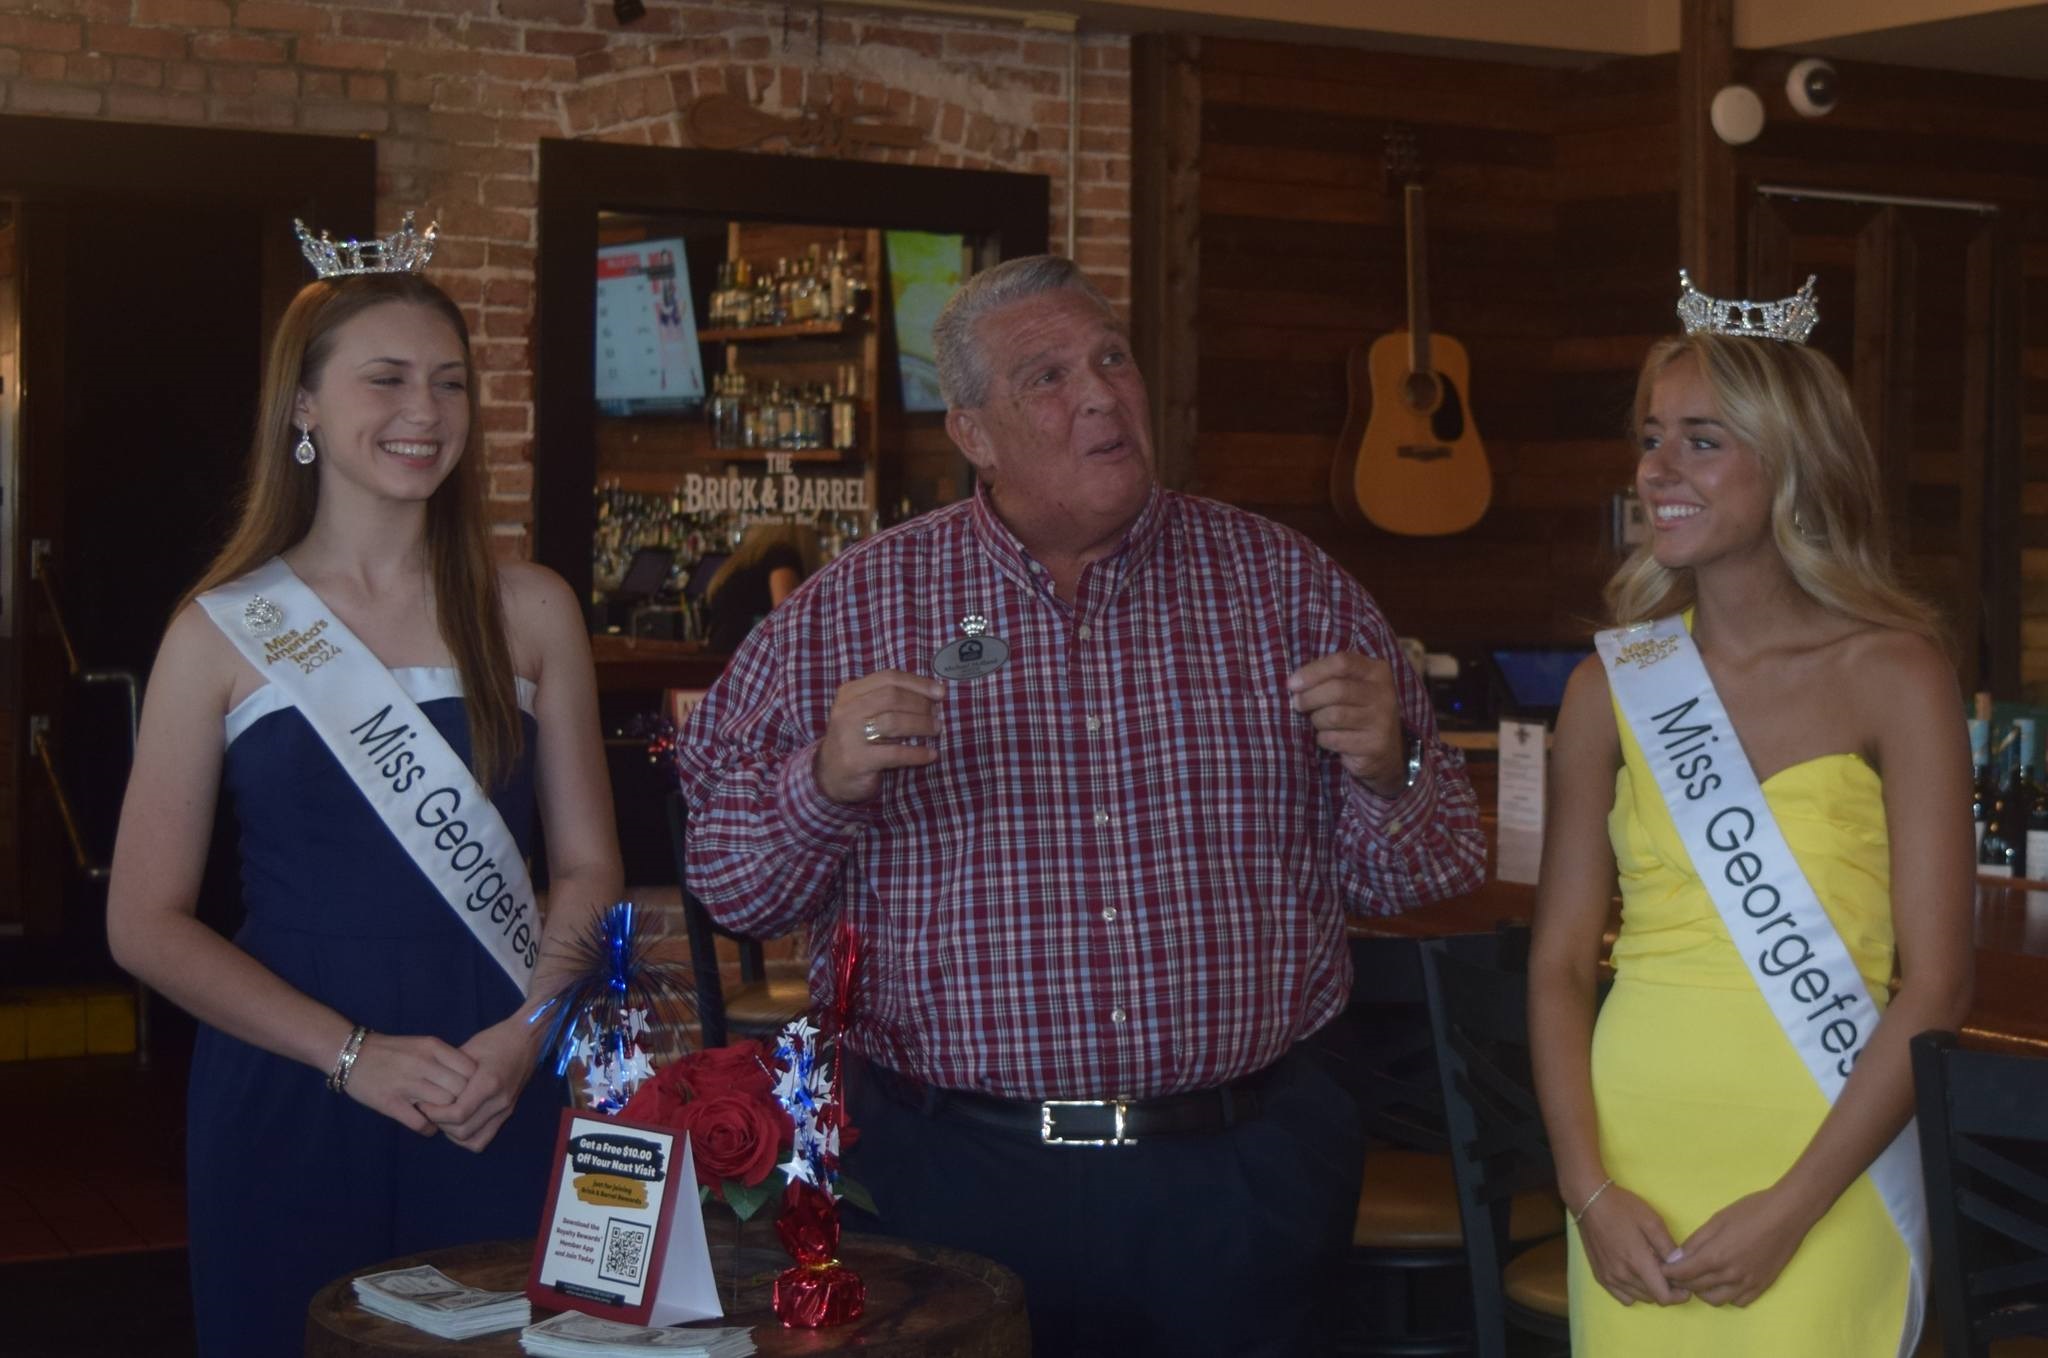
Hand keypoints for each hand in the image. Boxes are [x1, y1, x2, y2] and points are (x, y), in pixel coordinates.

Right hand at [344, 1033, 476, 1136]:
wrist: (352, 1053)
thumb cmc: (392, 1050)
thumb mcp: (423, 1044)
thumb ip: (446, 1058)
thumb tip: (472, 1079)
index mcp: (433, 1047)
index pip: (470, 1069)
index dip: (473, 1083)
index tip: (469, 1090)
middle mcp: (422, 1064)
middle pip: (460, 1089)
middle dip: (462, 1101)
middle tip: (458, 1107)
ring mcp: (406, 1084)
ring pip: (444, 1106)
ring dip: (446, 1116)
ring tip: (443, 1117)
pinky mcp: (390, 1103)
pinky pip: (420, 1123)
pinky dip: (428, 1128)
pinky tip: (427, 1125)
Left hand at [422, 1013, 539, 1151]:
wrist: (527, 1040)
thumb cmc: (496, 1040)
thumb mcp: (469, 1050)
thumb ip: (451, 1072)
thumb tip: (428, 1089)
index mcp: (489, 1083)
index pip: (458, 1113)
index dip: (435, 1113)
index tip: (424, 1103)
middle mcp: (499, 1101)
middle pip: (463, 1130)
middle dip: (440, 1124)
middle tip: (430, 1109)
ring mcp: (506, 1110)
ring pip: (473, 1140)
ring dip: (453, 1133)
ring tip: (443, 1116)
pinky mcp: (507, 1113)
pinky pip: (484, 1138)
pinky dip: (467, 1137)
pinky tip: (458, 1122)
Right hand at [813, 670, 943, 804]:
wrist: (829, 775)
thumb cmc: (856, 739)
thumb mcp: (864, 713)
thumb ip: (888, 700)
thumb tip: (932, 693)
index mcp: (850, 692)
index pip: (888, 678)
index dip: (918, 683)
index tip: (940, 692)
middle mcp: (846, 710)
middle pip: (892, 697)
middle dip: (921, 704)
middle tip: (938, 715)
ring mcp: (849, 735)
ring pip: (894, 722)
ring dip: (921, 725)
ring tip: (936, 730)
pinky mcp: (857, 760)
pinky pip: (894, 753)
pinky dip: (917, 753)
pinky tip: (931, 754)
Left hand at [1287, 652, 1405, 794]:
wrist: (1387, 751)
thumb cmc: (1358, 712)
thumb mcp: (1351, 687)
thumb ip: (1329, 678)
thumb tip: (1294, 683)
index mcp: (1377, 671)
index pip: (1342, 662)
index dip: (1312, 672)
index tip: (1292, 684)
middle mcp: (1384, 693)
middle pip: (1337, 689)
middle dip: (1309, 697)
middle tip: (1297, 704)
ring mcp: (1382, 720)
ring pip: (1334, 716)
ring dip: (1317, 720)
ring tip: (1318, 722)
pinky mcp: (1375, 745)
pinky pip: (1335, 739)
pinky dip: (1323, 739)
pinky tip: (1329, 738)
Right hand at [1575, 1182, 1690, 1306]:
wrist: (1589, 1202)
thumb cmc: (1623, 1208)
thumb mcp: (1652, 1221)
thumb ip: (1668, 1246)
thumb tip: (1681, 1265)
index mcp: (1637, 1262)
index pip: (1663, 1297)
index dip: (1679, 1295)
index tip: (1684, 1285)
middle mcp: (1622, 1275)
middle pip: (1653, 1298)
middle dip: (1666, 1289)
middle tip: (1668, 1271)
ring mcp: (1609, 1278)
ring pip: (1640, 1298)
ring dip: (1650, 1290)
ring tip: (1652, 1271)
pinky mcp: (1600, 1276)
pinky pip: (1623, 1297)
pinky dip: (1634, 1292)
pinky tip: (1635, 1275)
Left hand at [1663, 1187, 1813, 1306]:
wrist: (1787, 1215)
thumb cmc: (1750, 1211)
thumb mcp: (1716, 1220)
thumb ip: (1696, 1241)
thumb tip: (1678, 1256)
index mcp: (1716, 1256)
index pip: (1683, 1273)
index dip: (1669, 1272)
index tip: (1661, 1269)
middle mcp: (1731, 1275)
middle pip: (1696, 1287)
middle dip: (1682, 1281)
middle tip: (1676, 1273)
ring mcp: (1748, 1283)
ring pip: (1716, 1300)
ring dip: (1703, 1292)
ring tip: (1700, 1278)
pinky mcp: (1762, 1286)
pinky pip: (1738, 1302)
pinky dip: (1727, 1296)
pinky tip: (1724, 1283)